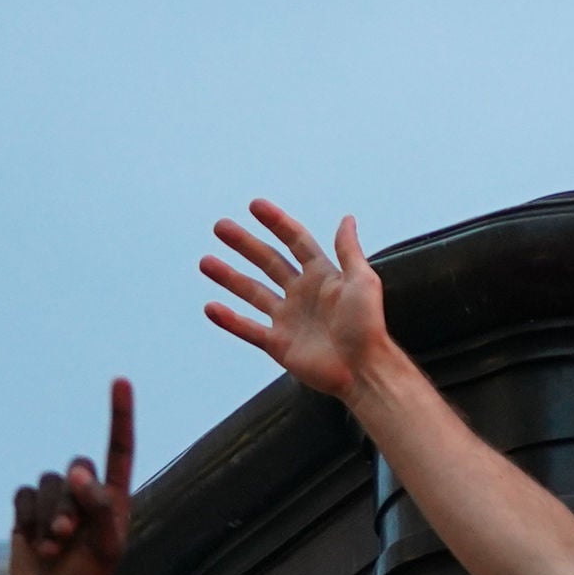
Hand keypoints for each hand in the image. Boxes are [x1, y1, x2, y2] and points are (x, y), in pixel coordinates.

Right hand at [9, 379, 133, 574]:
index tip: (120, 380)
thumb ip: (100, 508)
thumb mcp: (107, 547)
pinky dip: (26, 519)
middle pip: (76, 467)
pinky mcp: (27, 515)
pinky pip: (22, 495)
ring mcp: (56, 504)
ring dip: (47, 517)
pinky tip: (33, 544)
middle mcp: (86, 495)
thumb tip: (81, 474)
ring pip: (47, 482)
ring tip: (53, 548)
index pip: (120, 448)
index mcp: (115, 498)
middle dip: (70, 500)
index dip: (120, 414)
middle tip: (69, 536)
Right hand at [202, 201, 397, 404]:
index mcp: (323, 275)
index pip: (296, 242)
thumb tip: (346, 218)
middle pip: (268, 262)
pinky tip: (210, 307)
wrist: (361, 369)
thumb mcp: (362, 281)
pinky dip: (229, 320)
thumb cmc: (367, 325)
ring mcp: (288, 318)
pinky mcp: (278, 344)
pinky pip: (248, 329)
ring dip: (229, 276)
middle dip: (245, 244)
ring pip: (252, 292)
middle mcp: (303, 293)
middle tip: (220, 227)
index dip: (277, 223)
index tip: (255, 205)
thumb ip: (348, 251)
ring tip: (206, 261)